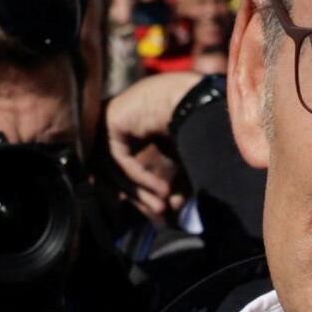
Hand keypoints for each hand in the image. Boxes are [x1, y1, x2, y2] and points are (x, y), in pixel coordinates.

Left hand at [104, 67, 201, 222]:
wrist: (199, 99)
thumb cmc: (200, 122)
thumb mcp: (186, 158)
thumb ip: (177, 181)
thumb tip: (173, 208)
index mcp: (140, 123)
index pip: (128, 162)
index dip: (141, 187)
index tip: (160, 208)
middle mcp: (125, 119)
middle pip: (118, 167)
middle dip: (141, 193)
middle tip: (161, 212)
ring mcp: (115, 117)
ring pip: (116, 166)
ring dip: (141, 190)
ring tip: (163, 207)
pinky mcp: (111, 118)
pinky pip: (119, 158)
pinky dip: (140, 177)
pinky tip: (162, 188)